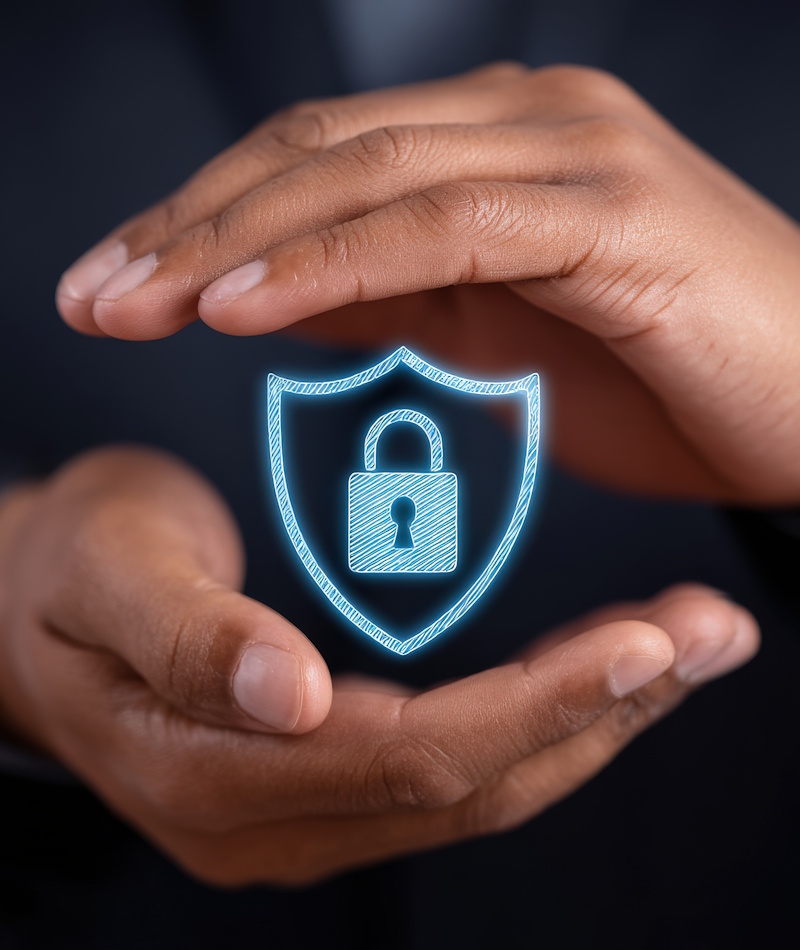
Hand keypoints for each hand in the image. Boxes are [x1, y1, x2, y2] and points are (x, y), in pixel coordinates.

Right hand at [0, 448, 757, 883]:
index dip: (535, 704)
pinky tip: (606, 672)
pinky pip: (459, 762)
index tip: (647, 640)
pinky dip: (546, 714)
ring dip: (595, 717)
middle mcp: (272, 816)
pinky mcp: (329, 774)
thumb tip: (287, 689)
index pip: (411, 758)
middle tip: (714, 633)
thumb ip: (187, 635)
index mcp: (214, 771)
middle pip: (471, 783)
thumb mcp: (110, 571)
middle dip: (602, 711)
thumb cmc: (70, 567)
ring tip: (694, 648)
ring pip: (483, 783)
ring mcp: (304, 806)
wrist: (35, 598)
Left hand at [56, 64, 799, 502]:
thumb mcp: (499, 342)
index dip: (203, 219)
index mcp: (498, 148)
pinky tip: (238, 308)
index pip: (316, 164)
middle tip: (91, 292)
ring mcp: (571, 156)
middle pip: (316, 155)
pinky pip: (440, 231)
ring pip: (363, 180)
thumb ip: (398, 304)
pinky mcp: (608, 215)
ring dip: (232, 243)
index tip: (117, 285)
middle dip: (187, 225)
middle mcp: (528, 123)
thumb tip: (286, 302)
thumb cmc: (673, 379)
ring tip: (133, 301)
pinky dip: (329, 266)